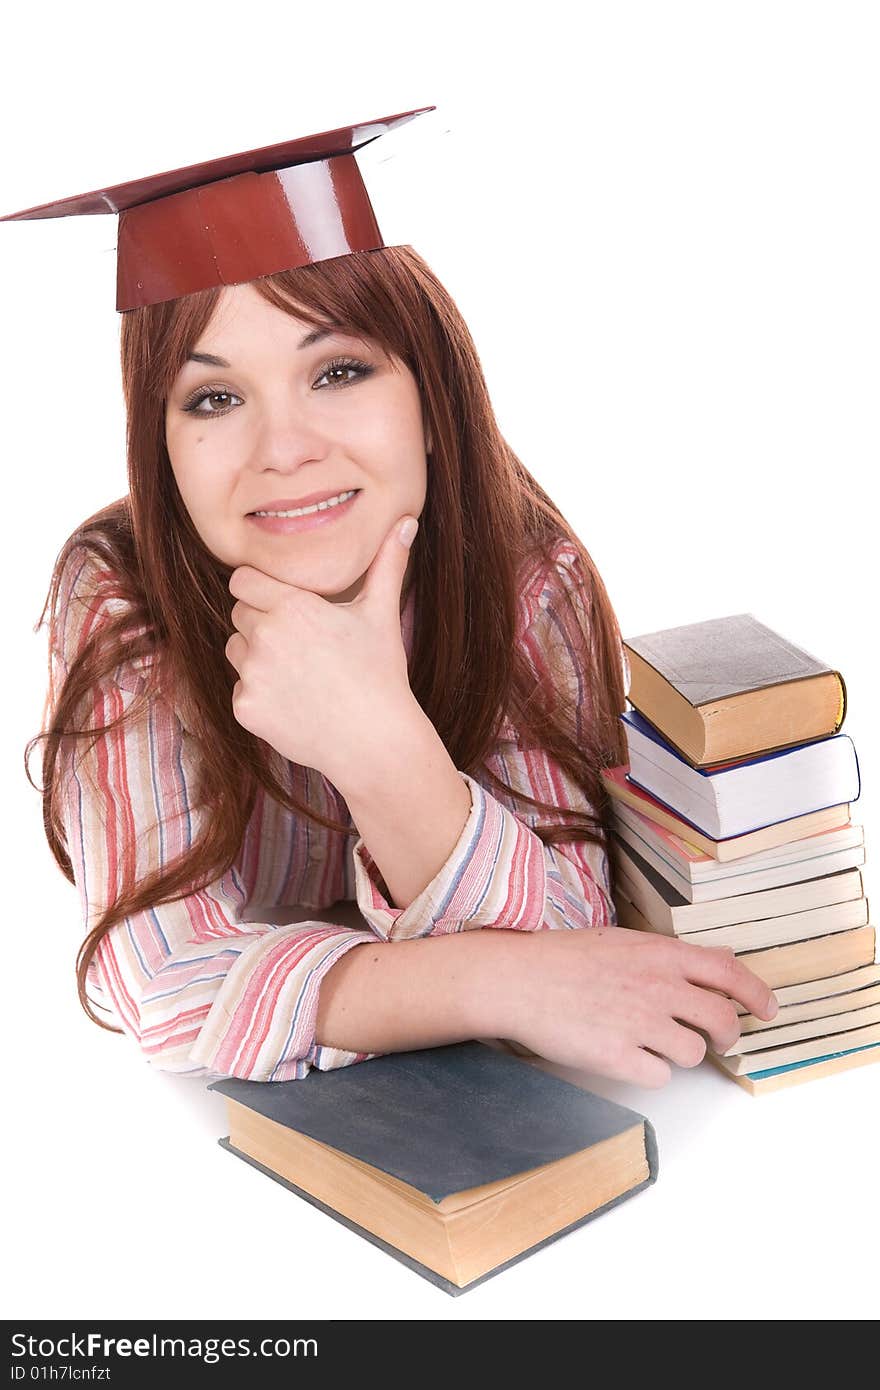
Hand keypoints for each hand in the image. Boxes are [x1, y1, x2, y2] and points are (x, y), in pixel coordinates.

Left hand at [225, 515, 418, 781]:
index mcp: (291, 606)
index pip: (242, 580)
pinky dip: (261, 696)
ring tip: (299, 673)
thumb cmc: (380, 674)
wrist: (374, 741)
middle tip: (301, 644)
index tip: (282, 603)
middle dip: (262, 623)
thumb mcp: (381, 615)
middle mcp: (264, 635)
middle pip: (240, 614)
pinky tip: (294, 702)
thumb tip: (407, 521)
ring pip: (236, 650)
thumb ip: (387, 565)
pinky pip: (241, 690)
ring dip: (257, 657)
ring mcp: (251, 674)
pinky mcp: (245, 707)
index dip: (261, 589)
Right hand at [488, 926, 779, 1087]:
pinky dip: (649, 1072)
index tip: (768, 1011)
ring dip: (680, 1054)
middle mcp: (658, 988)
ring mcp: (639, 1023)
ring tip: (649, 1041)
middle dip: (727, 1037)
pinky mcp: (618, 1057)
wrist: (516, 980)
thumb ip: (673, 955)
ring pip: (692, 1054)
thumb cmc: (564, 959)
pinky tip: (626, 1056)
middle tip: (718, 1042)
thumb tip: (721, 961)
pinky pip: (659, 1077)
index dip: (757, 995)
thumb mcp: (625, 941)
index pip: (730, 975)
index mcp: (661, 955)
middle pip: (721, 1021)